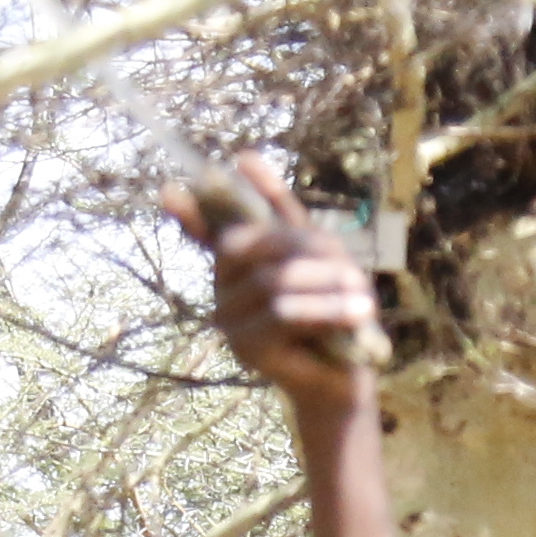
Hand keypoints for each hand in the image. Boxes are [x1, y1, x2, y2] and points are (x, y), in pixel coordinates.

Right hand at [166, 153, 383, 396]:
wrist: (344, 377)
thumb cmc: (332, 311)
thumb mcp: (317, 255)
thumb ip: (285, 216)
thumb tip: (242, 159)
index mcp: (236, 264)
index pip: (209, 230)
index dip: (192, 209)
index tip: (172, 187)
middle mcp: (222, 290)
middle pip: (252, 246)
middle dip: (307, 252)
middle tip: (353, 274)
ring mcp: (229, 320)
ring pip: (272, 280)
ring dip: (325, 287)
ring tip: (363, 300)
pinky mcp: (245, 348)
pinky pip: (282, 313)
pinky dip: (323, 310)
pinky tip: (354, 312)